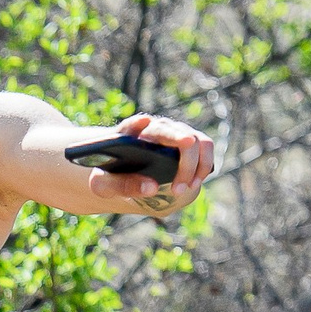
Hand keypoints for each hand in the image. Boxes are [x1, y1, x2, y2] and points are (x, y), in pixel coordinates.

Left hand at [89, 112, 214, 215]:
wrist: (129, 174)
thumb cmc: (114, 177)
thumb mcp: (106, 186)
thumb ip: (123, 186)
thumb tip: (152, 186)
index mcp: (128, 134)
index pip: (132, 124)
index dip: (137, 124)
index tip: (144, 124)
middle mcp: (154, 127)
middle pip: (170, 131)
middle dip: (181, 153)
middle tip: (178, 186)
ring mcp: (174, 131)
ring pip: (194, 139)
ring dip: (196, 164)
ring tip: (188, 187)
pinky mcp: (190, 140)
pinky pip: (205, 146)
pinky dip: (204, 165)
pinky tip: (195, 182)